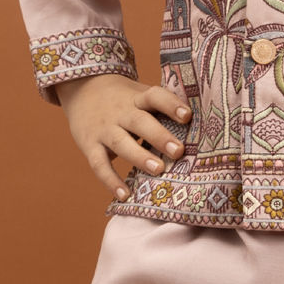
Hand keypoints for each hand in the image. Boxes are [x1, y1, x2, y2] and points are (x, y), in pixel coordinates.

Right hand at [54, 74, 192, 199]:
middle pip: (139, 121)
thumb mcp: (140, 95)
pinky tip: (125, 194)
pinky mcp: (89, 145)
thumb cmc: (124, 99)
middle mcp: (120, 111)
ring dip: (139, 157)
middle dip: (159, 136)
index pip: (155, 96)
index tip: (187, 116)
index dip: (171, 104)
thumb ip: (162, 110)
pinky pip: (99, 164)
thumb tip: (201, 130)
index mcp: (137, 98)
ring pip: (121, 143)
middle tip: (179, 151)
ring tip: (158, 170)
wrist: (82, 89)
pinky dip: (110, 180)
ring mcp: (103, 128)